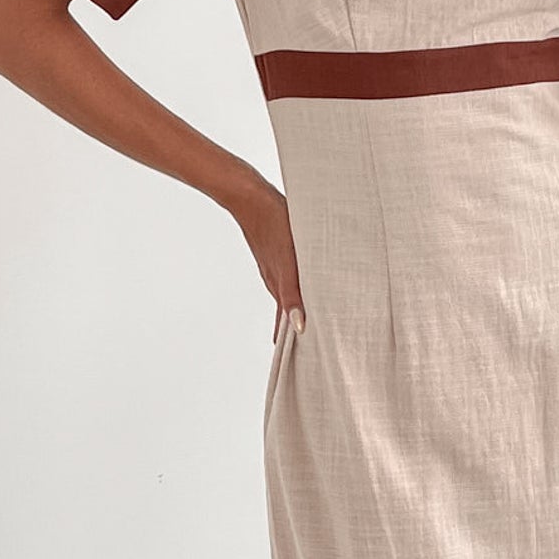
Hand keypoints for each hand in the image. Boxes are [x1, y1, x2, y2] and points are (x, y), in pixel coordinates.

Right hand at [233, 179, 304, 341]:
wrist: (250, 197)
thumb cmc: (272, 226)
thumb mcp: (288, 264)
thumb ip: (293, 295)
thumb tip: (299, 326)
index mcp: (279, 286)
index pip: (286, 324)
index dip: (293, 342)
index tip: (303, 362)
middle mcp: (276, 280)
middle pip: (287, 314)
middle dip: (296, 331)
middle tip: (308, 350)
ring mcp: (274, 266)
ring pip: (288, 296)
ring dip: (297, 311)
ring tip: (307, 324)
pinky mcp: (277, 252)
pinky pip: (288, 278)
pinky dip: (296, 291)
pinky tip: (302, 285)